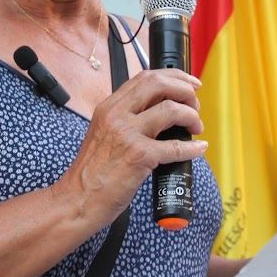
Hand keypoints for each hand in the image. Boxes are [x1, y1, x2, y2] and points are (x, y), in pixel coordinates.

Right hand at [56, 69, 206, 225]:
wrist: (77, 199)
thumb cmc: (92, 173)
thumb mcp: (104, 134)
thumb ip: (125, 120)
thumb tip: (159, 114)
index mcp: (109, 107)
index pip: (145, 77)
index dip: (173, 77)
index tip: (189, 84)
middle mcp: (116, 115)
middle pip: (159, 85)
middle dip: (185, 90)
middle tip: (195, 104)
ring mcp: (127, 134)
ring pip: (171, 110)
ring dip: (191, 116)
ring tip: (196, 128)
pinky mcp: (139, 156)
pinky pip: (175, 146)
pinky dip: (192, 147)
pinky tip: (199, 149)